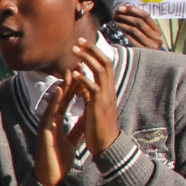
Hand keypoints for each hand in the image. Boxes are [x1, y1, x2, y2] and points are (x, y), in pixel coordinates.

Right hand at [35, 79, 80, 185]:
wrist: (51, 176)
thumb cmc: (60, 159)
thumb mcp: (73, 140)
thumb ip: (78, 127)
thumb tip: (86, 115)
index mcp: (58, 121)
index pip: (67, 100)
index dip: (75, 87)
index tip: (83, 73)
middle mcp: (50, 120)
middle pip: (61, 98)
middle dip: (69, 82)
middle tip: (76, 66)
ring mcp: (46, 124)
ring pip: (54, 102)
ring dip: (61, 87)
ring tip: (68, 73)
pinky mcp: (45, 130)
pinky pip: (49, 113)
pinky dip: (54, 101)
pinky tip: (59, 90)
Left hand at [69, 38, 119, 154]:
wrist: (107, 144)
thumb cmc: (99, 126)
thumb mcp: (94, 104)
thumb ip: (89, 91)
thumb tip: (82, 78)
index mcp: (108, 89)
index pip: (105, 65)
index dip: (95, 53)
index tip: (83, 43)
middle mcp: (109, 90)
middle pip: (105, 63)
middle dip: (92, 50)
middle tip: (79, 40)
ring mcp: (105, 97)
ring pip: (100, 71)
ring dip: (87, 59)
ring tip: (75, 50)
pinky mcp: (99, 106)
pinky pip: (93, 89)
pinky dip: (85, 79)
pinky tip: (76, 73)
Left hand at [112, 4, 165, 50]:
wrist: (149, 63)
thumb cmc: (144, 46)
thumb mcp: (147, 35)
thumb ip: (142, 25)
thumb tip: (124, 11)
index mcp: (158, 31)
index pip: (146, 16)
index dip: (133, 10)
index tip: (121, 8)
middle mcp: (157, 38)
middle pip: (139, 22)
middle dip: (125, 16)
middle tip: (114, 14)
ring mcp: (151, 46)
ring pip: (134, 30)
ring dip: (121, 24)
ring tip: (113, 21)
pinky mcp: (143, 52)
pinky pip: (130, 39)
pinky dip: (122, 33)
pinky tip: (115, 30)